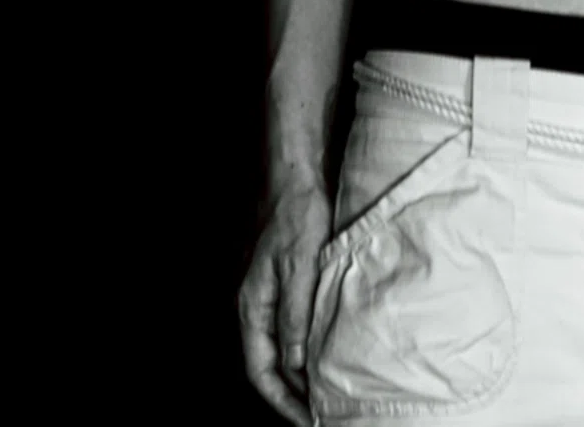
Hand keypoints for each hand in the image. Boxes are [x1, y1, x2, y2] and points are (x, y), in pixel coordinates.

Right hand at [238, 179, 330, 426]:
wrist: (298, 182)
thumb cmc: (299, 218)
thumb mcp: (300, 268)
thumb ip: (296, 315)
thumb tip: (295, 363)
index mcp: (252, 307)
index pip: (261, 370)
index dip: (282, 401)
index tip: (308, 421)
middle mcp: (256, 308)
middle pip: (269, 367)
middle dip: (293, 396)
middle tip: (324, 417)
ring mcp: (270, 298)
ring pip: (281, 351)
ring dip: (302, 376)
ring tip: (330, 396)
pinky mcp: (287, 288)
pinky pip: (293, 331)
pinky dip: (309, 351)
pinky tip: (330, 356)